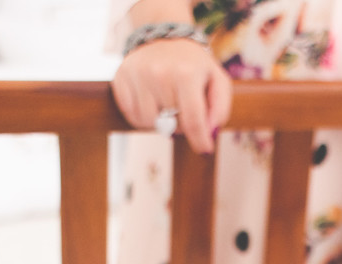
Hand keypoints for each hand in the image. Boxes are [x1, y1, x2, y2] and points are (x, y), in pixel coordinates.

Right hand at [112, 38, 231, 154]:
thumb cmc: (193, 64)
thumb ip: (220, 107)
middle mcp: (160, 74)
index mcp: (186, 74)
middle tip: (182, 108)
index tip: (204, 150)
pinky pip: (131, 115)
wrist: (163, 35)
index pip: (193, 121)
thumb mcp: (217, 79)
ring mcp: (138, 75)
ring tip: (165, 104)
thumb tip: (210, 132)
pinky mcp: (121, 77)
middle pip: (171, 124)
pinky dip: (142, 116)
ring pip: (148, 123)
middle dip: (180, 124)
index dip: (200, 140)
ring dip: (159, 121)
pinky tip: (150, 101)